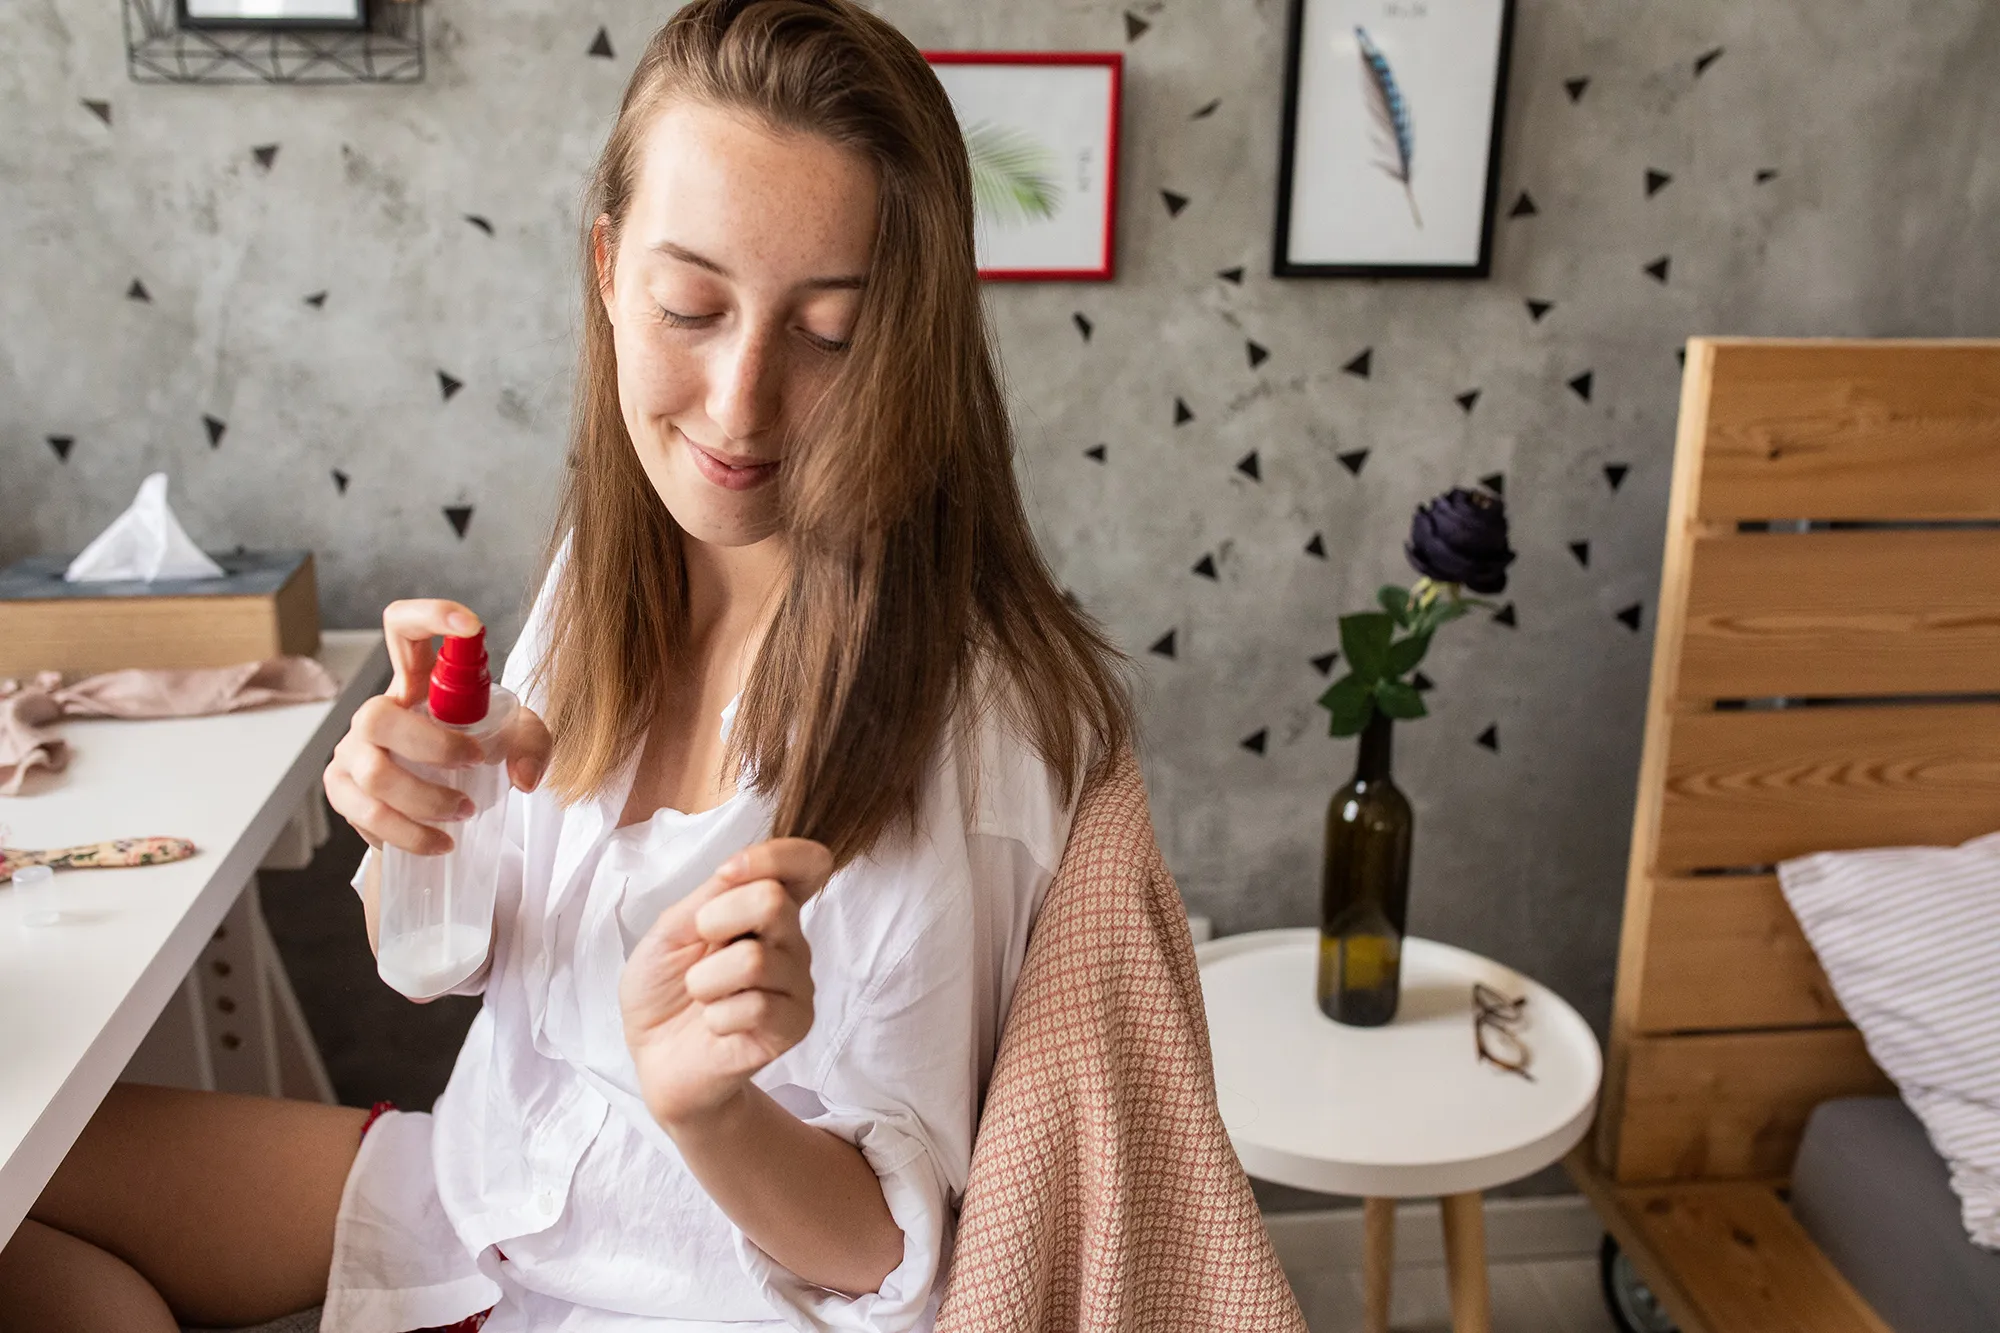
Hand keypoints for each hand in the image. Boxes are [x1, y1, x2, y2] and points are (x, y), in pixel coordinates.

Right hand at [323, 598, 552, 853]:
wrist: (441, 809)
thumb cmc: (475, 758)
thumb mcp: (516, 741)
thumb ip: (531, 745)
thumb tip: (524, 777)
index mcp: (415, 683)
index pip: (403, 629)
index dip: (429, 616)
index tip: (473, 626)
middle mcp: (376, 711)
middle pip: (378, 714)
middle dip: (432, 745)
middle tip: (474, 763)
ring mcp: (352, 750)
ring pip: (374, 773)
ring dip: (426, 799)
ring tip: (465, 812)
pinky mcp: (342, 790)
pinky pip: (368, 814)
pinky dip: (411, 834)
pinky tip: (440, 842)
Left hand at [620, 838, 832, 1130]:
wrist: (655, 1059)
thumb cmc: (663, 990)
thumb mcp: (670, 930)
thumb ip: (710, 898)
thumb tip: (738, 872)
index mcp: (766, 908)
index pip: (809, 862)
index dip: (773, 856)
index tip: (727, 875)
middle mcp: (790, 940)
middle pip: (774, 900)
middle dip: (715, 922)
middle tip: (698, 952)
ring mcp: (797, 983)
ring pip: (757, 960)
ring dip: (706, 981)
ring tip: (702, 996)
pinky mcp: (794, 1025)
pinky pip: (758, 1007)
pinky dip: (717, 1016)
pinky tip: (715, 1025)